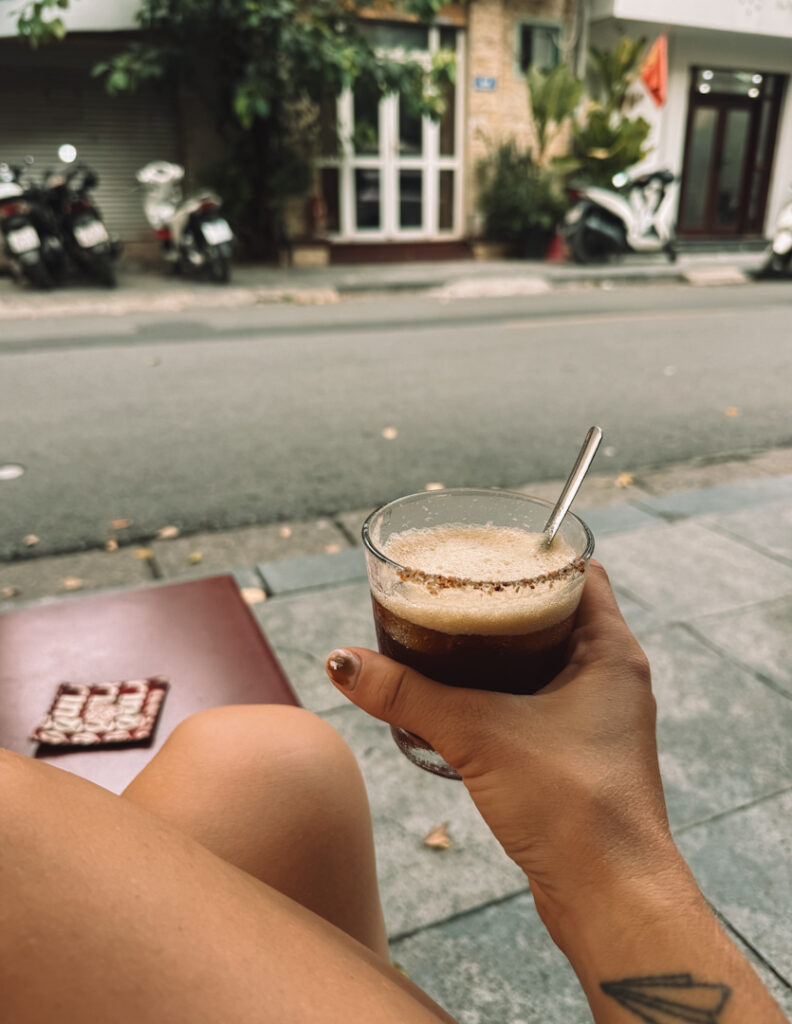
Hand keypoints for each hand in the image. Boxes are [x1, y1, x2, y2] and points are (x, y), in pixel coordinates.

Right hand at [325, 562, 679, 933]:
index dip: (534, 555)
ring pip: (545, 661)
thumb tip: (341, 663)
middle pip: (555, 613)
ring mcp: (598, 718)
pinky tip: (461, 700)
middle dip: (503, 600)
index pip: (579, 572)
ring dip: (500, 649)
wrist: (611, 898)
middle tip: (451, 590)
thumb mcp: (478, 733)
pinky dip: (503, 691)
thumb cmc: (570, 806)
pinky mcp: (579, 755)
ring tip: (445, 638)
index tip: (486, 549)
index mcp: (611, 651)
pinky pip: (539, 702)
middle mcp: (612, 677)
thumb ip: (407, 694)